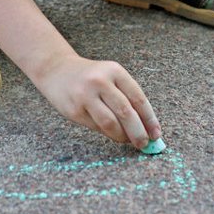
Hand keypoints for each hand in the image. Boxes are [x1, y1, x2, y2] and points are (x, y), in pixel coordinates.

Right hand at [34, 55, 160, 148]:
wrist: (56, 69)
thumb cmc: (90, 77)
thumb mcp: (110, 77)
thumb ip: (127, 97)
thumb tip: (146, 127)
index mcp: (115, 71)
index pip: (138, 99)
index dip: (149, 119)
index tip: (156, 134)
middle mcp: (100, 81)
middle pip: (126, 112)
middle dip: (138, 132)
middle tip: (144, 144)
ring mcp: (85, 95)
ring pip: (111, 123)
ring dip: (122, 136)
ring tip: (127, 140)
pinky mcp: (74, 110)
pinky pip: (96, 127)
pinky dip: (107, 133)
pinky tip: (112, 133)